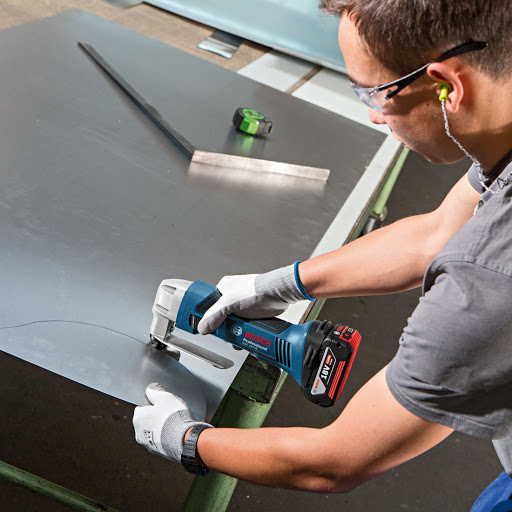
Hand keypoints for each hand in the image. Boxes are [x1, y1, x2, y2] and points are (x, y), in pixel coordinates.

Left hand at [133, 383, 211, 461]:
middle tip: (169, 413)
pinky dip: (166, 437)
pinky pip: (161, 440)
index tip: (162, 404)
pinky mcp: (158, 452)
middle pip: (147, 420)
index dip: (152, 405)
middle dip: (156, 417)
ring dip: (161, 428)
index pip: (141, 408)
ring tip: (174, 423)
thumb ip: (155, 391)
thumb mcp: (165, 397)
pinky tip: (176, 433)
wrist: (184, 440)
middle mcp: (139, 433)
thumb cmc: (173, 417)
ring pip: (154, 431)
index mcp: (138, 418)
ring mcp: (148, 444)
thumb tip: (150, 388)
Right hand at [197, 263, 312, 334]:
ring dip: (235, 334)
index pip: (209, 305)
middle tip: (225, 336)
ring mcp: (245, 307)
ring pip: (234, 324)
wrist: (278, 294)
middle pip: (222, 318)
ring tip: (236, 339)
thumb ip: (214, 315)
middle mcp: (234, 297)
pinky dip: (245, 334)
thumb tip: (202, 327)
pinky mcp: (254, 314)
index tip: (206, 328)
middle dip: (224, 329)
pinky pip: (246, 327)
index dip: (207, 317)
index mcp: (224, 289)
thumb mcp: (228, 303)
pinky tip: (245, 339)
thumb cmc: (255, 291)